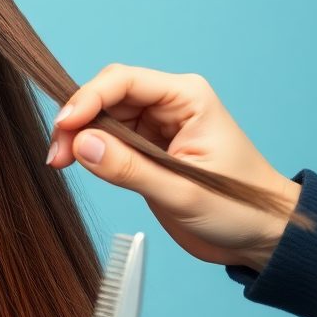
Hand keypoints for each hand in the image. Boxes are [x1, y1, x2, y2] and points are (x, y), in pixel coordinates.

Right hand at [46, 64, 300, 270]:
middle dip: (76, 121)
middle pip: (106, 95)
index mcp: (187, 98)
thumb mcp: (182, 193)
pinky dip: (87, 149)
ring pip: (101, 116)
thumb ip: (130, 169)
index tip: (64, 126)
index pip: (124, 81)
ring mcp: (156, 125)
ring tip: (62, 163)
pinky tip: (75, 164)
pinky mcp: (145, 148)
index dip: (87, 99)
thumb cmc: (239, 209)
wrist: (259, 235)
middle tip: (57, 155)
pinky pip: (107, 138)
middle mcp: (170, 104)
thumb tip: (82, 145)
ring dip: (77, 136)